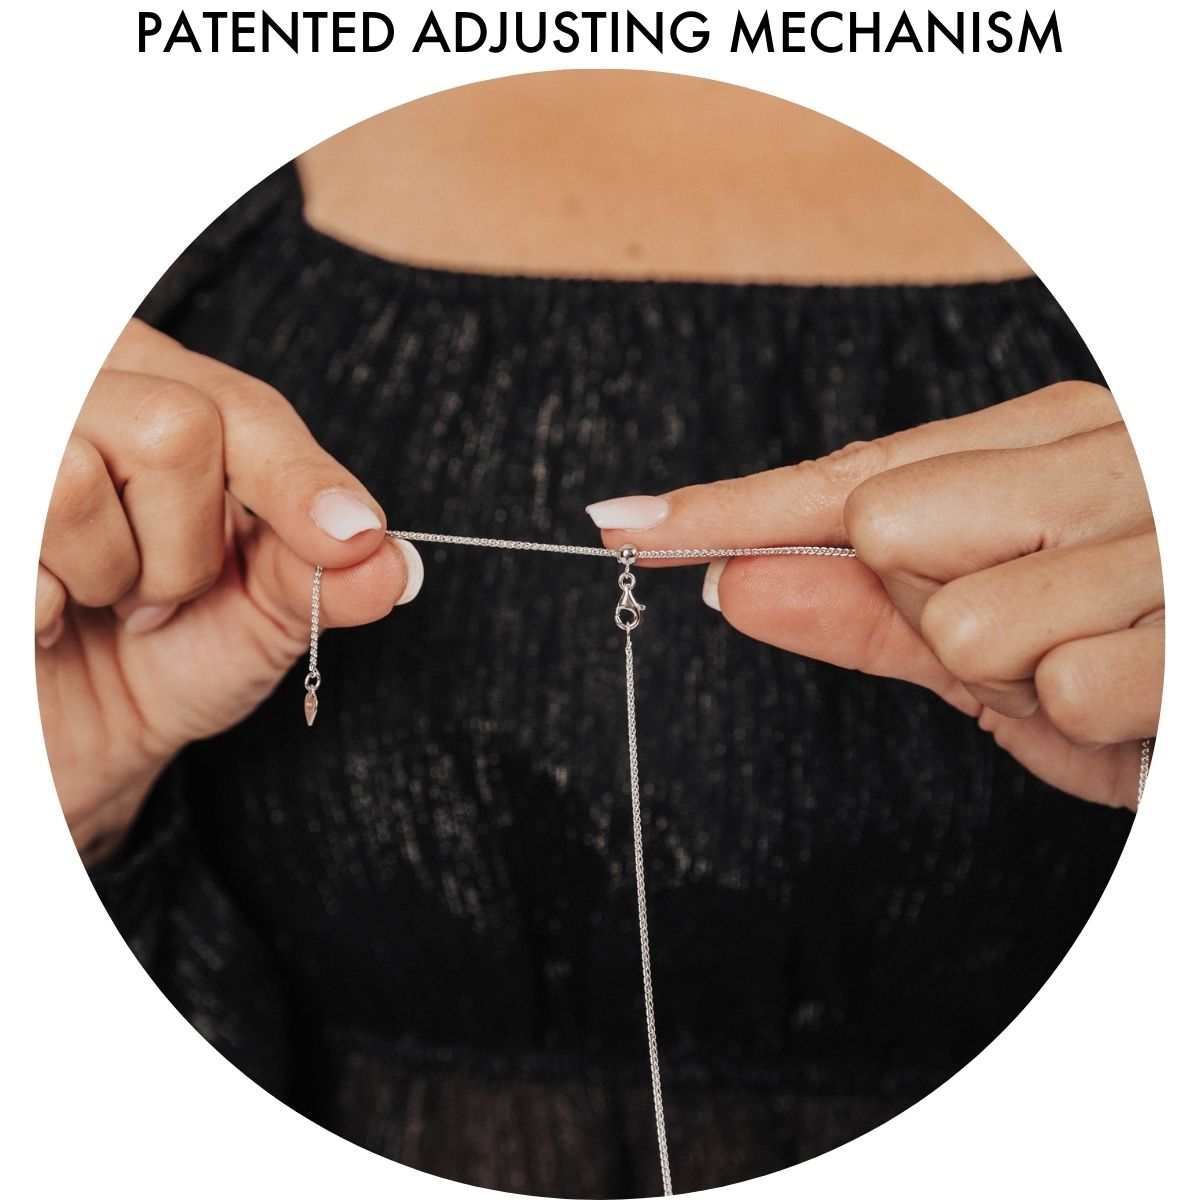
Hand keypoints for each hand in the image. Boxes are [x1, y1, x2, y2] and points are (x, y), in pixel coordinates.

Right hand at [36, 319, 422, 864]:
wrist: (66, 736)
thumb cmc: (161, 657)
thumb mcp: (257, 616)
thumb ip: (317, 576)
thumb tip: (390, 562)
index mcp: (163, 397)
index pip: (241, 408)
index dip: (300, 479)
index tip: (351, 540)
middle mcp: (84, 395)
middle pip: (175, 425)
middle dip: (187, 546)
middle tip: (158, 597)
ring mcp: (16, 445)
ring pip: (78, 479)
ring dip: (110, 575)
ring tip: (98, 602)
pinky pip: (20, 541)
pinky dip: (44, 604)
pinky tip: (41, 617)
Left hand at [586, 383, 1161, 808]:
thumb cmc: (1151, 662)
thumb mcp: (1011, 640)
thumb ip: (870, 613)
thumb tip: (737, 585)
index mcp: (1054, 438)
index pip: (850, 469)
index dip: (731, 503)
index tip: (625, 524)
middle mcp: (1107, 450)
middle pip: (890, 527)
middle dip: (938, 609)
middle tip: (1041, 629)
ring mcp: (1160, 522)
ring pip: (968, 620)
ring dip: (1024, 678)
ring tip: (1112, 664)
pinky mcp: (1191, 617)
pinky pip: (1060, 688)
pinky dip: (1098, 722)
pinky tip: (1158, 694)